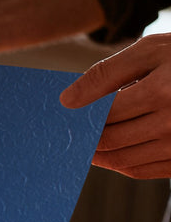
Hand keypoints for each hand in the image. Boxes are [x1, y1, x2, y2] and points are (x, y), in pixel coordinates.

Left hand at [61, 34, 170, 178]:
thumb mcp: (149, 51)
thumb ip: (106, 74)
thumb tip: (66, 100)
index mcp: (161, 92)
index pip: (102, 115)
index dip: (78, 118)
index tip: (61, 119)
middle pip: (109, 140)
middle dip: (84, 138)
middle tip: (67, 134)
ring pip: (121, 160)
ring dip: (96, 155)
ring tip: (83, 143)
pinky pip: (140, 170)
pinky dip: (118, 164)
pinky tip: (108, 152)